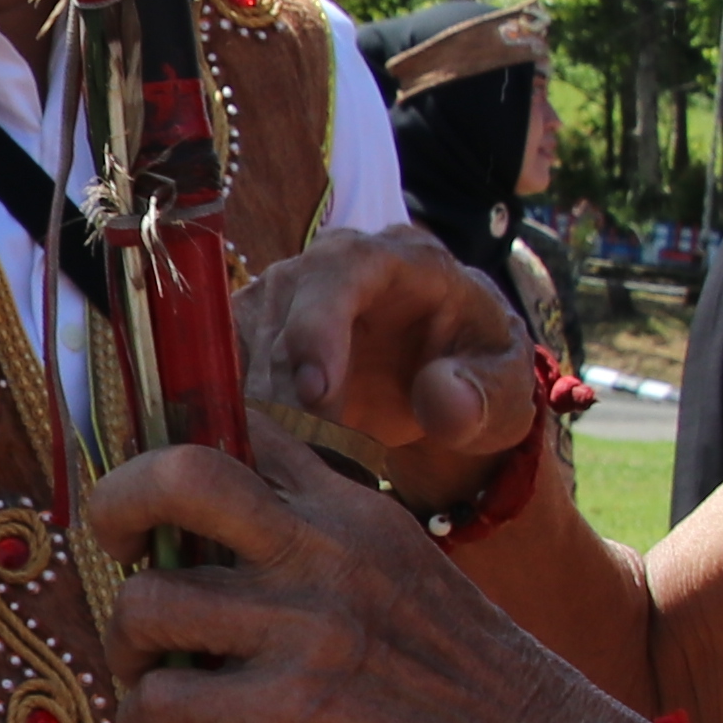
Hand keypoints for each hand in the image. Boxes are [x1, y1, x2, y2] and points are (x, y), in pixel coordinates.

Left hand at [94, 425, 625, 722]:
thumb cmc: (471, 678)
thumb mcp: (404, 570)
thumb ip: (325, 545)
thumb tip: (218, 553)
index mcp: (353, 506)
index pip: (240, 428)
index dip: (172, 448)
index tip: (149, 494)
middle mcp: (324, 548)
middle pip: (177, 474)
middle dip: (117, 506)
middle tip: (115, 548)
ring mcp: (305, 626)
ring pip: (150, 600)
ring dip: (125, 644)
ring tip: (146, 674)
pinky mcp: (290, 709)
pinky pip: (166, 699)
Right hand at [240, 228, 553, 504]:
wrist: (443, 372)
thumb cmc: (476, 371)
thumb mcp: (505, 389)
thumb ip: (484, 395)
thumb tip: (441, 402)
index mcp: (399, 258)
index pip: (343, 271)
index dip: (319, 327)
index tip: (317, 395)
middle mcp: (329, 264)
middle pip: (280, 315)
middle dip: (290, 397)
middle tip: (320, 460)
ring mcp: (283, 295)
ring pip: (240, 348)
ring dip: (263, 415)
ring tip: (307, 463)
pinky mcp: (251, 331)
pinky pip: (218, 372)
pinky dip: (236, 419)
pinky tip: (270, 458)